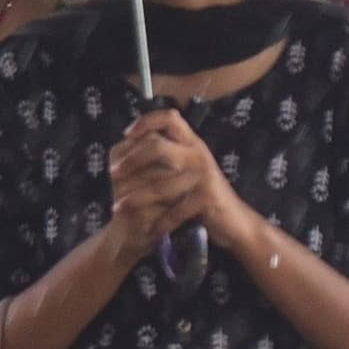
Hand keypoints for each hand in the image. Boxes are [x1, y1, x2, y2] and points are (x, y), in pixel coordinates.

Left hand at [107, 105, 234, 250]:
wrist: (234, 221)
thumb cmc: (202, 194)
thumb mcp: (188, 167)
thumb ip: (167, 154)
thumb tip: (128, 143)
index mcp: (192, 143)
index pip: (170, 118)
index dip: (146, 121)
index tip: (127, 134)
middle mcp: (199, 154)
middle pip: (157, 147)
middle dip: (131, 161)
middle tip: (113, 174)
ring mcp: (204, 176)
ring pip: (160, 186)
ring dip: (135, 199)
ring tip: (118, 208)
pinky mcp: (208, 198)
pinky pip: (175, 211)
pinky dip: (159, 223)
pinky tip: (149, 230)